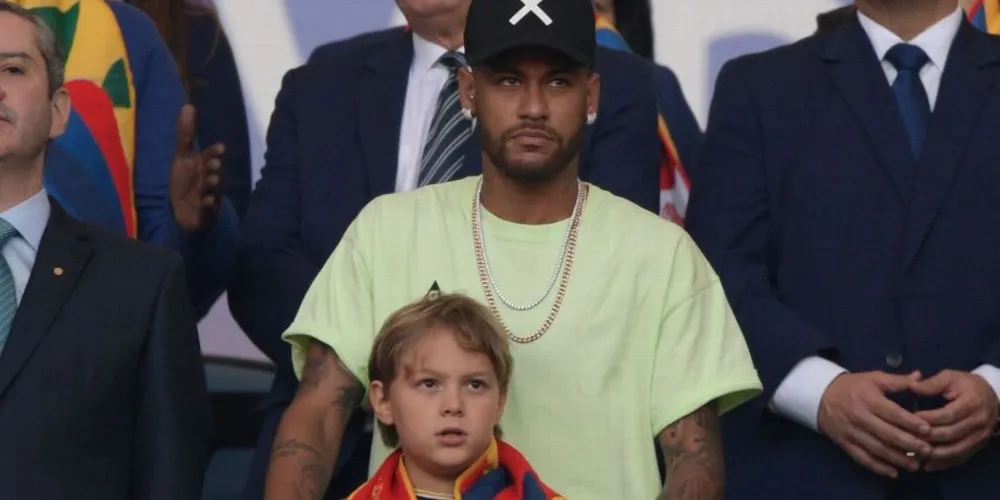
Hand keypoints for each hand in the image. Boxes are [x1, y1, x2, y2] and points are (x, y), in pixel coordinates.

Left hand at [170, 105, 223, 232]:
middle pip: (213, 171)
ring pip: (213, 188)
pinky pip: (208, 208)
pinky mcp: (205, 212)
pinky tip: (206, 201)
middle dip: (214, 167)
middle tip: (215, 164)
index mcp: (202, 164)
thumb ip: (185, 134)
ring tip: (211, 180)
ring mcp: (208, 194)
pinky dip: (208, 204)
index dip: (215, 152)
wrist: (184, 212)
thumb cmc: (185, 181)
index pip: (210, 155)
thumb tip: (188, 106)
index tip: (221, 148)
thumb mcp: (181, 157)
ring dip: (213, 184)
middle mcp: (208, 178)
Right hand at [818, 371, 931, 477]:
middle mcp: (860, 416)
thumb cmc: (852, 386)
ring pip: (877, 448)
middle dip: (909, 444)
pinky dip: (878, 467)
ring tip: (916, 465)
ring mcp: (851, 432)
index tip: (928, 430)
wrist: (820, 395)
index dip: (910, 422)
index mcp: (868, 399)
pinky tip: (893, 473)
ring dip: (897, 458)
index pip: (892, 413)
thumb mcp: (873, 378)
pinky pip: (863, 458)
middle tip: (928, 450)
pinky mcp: (845, 443)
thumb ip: (897, 380)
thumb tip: (919, 377)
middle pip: (887, 433)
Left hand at [910, 370, 997, 470]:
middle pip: (951, 434)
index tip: (910, 419)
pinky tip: (928, 466)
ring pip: (956, 450)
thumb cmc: (966, 385)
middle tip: (907, 438)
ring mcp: (980, 436)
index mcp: (972, 403)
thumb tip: (910, 386)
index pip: (948, 415)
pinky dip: (944, 463)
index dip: (929, 419)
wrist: (992, 394)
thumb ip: (931, 384)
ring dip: (934, 455)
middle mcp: (979, 422)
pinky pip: (962, 457)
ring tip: (914, 455)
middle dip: (928, 438)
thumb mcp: (950, 377)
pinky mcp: (979, 445)